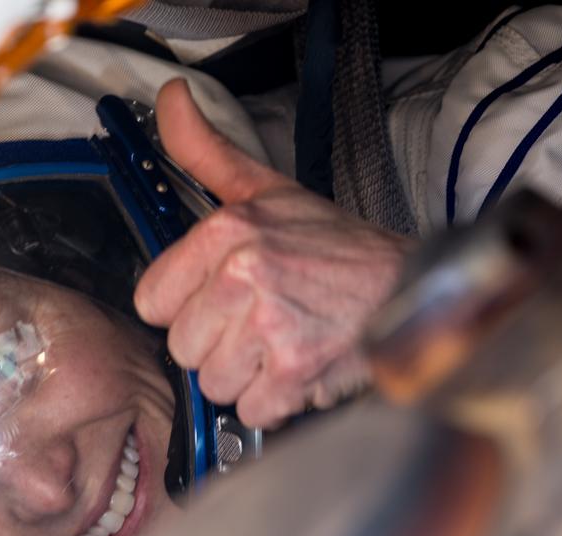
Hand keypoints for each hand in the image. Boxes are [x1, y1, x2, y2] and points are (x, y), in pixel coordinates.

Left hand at [135, 79, 416, 427]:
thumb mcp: (266, 190)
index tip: (223, 298)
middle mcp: (242, 274)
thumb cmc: (335, 248)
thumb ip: (206, 151)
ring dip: (248, 376)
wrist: (410, 286)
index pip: (152, 302)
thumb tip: (169, 99)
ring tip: (284, 344)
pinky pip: (251, 409)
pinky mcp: (293, 370)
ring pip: (214, 383)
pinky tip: (301, 368)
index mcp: (225, 232)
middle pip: (183, 348)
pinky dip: (277, 402)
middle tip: (263, 322)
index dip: (187, 308)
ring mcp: (267, 324)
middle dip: (220, 345)